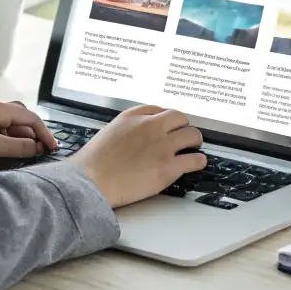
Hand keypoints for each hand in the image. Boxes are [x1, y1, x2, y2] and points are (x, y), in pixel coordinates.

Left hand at [0, 95, 56, 166]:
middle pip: (18, 115)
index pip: (29, 116)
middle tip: (37, 151)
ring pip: (4, 120)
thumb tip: (36, 147)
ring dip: (15, 134)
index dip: (43, 132)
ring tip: (20, 152)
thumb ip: (16, 147)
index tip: (52, 147)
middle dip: (30, 133)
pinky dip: (1, 134)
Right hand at [69, 105, 206, 207]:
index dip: (166, 119)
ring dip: (194, 141)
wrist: (92, 180)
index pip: (159, 110)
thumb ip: (126, 130)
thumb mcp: (108, 132)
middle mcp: (151, 126)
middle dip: (183, 127)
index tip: (169, 125)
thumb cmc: (93, 162)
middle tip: (183, 136)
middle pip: (180, 118)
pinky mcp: (169, 167)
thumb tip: (135, 138)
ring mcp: (163, 146)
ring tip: (193, 147)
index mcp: (134, 116)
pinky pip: (195, 159)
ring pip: (192, 135)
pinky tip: (198, 162)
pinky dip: (198, 161)